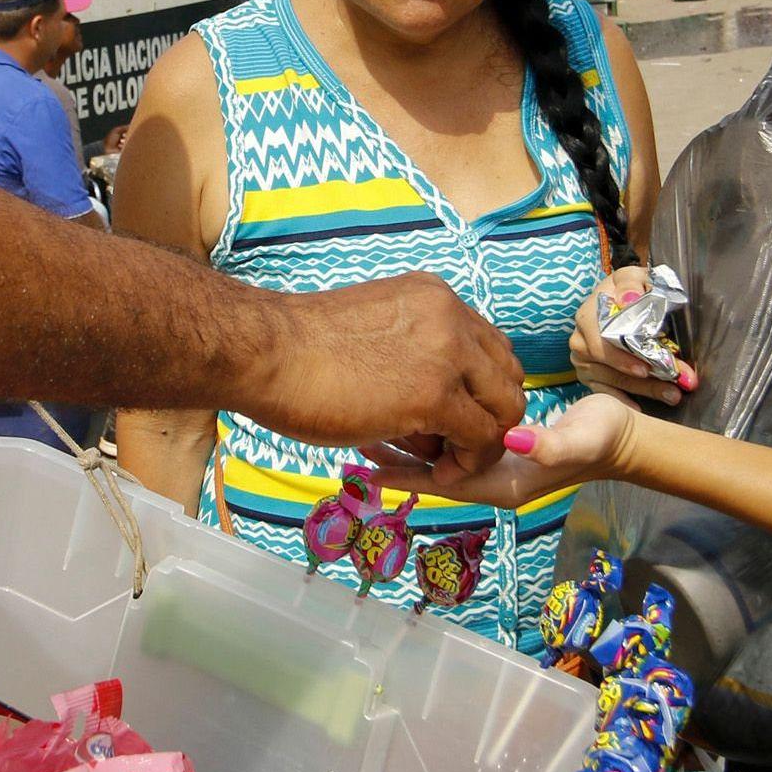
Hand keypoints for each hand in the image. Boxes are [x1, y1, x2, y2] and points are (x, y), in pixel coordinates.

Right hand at [252, 272, 525, 461]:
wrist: (263, 352)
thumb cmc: (297, 350)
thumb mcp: (373, 332)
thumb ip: (412, 351)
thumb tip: (431, 405)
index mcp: (434, 298)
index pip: (489, 348)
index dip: (478, 391)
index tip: (449, 419)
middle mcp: (451, 316)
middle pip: (508, 376)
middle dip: (489, 417)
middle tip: (451, 445)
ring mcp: (447, 354)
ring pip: (506, 408)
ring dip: (481, 444)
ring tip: (442, 463)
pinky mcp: (435, 395)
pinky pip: (483, 439)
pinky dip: (467, 464)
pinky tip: (436, 473)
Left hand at [368, 392, 641, 509]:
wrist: (621, 438)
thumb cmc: (601, 440)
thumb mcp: (578, 443)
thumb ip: (549, 445)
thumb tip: (515, 439)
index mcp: (502, 482)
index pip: (443, 481)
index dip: (405, 473)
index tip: (367, 464)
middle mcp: (489, 475)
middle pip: (430, 467)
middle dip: (395, 453)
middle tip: (354, 432)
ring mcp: (491, 459)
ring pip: (437, 451)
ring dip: (405, 438)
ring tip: (366, 420)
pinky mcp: (494, 441)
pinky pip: (451, 436)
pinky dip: (428, 423)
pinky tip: (406, 404)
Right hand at [572, 266, 697, 405]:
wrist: (616, 299)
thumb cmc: (627, 290)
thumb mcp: (630, 276)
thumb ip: (631, 282)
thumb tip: (630, 299)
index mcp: (587, 315)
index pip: (599, 342)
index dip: (622, 358)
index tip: (647, 368)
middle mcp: (579, 340)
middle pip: (607, 367)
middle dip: (642, 381)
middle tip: (671, 389)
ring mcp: (581, 361)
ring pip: (610, 382)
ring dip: (642, 392)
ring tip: (672, 396)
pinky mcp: (587, 375)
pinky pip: (604, 392)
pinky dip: (624, 401)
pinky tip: (643, 408)